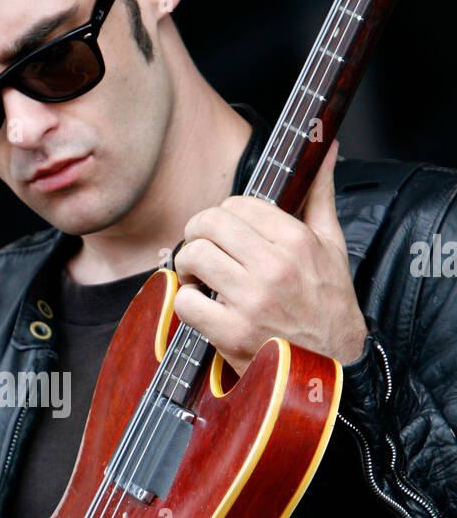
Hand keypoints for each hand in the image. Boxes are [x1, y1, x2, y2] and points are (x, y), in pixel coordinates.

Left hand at [172, 139, 367, 374]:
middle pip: (207, 224)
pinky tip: (203, 308)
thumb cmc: (328, 306)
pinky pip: (184, 300)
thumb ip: (320, 195)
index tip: (226, 234)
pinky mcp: (231, 333)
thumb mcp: (332, 246)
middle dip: (197, 235)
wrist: (334, 368)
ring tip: (201, 278)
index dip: (224, 217)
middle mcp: (273, 268)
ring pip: (192, 256)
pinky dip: (185, 303)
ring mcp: (251, 301)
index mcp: (296, 241)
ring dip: (188, 266)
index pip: (237, 204)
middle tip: (204, 252)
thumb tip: (326, 148)